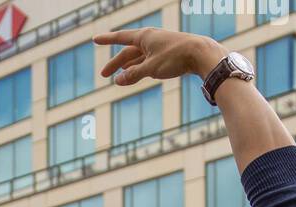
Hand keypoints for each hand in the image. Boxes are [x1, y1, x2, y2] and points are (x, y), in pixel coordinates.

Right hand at [95, 28, 224, 86]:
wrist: (200, 54)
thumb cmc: (176, 57)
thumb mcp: (151, 68)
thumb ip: (134, 74)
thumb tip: (118, 81)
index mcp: (144, 36)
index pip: (121, 38)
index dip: (107, 39)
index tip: (95, 39)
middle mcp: (150, 39)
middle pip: (128, 52)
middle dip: (115, 63)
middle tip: (104, 75)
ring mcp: (158, 46)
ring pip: (138, 57)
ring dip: (127, 67)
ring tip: (118, 76)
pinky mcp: (166, 54)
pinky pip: (147, 61)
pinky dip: (139, 68)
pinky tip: (136, 72)